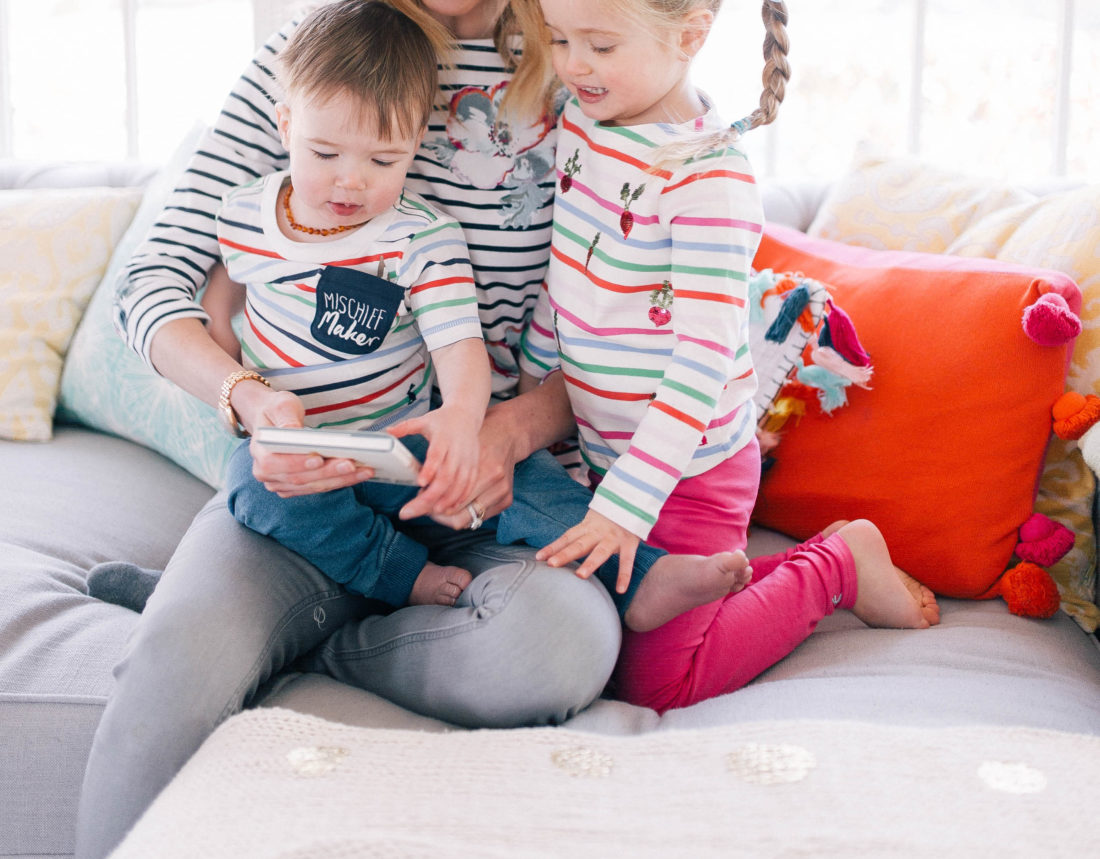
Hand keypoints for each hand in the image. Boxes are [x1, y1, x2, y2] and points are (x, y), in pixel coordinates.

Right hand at [242, 388, 373, 496]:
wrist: (274, 421)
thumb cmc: (278, 410)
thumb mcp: (281, 405)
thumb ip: (286, 417)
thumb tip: (294, 431)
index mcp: (259, 453)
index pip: (274, 462)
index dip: (297, 462)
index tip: (319, 458)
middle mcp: (267, 474)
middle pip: (300, 477)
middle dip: (328, 471)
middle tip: (352, 464)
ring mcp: (282, 484)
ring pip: (313, 485)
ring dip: (340, 479)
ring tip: (363, 470)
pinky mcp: (297, 488)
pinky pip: (320, 487)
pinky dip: (340, 481)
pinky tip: (359, 474)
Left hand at [389, 405, 479, 515]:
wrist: (466, 415)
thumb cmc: (441, 420)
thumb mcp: (422, 420)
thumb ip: (405, 427)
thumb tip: (386, 432)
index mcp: (443, 438)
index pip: (436, 456)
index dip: (430, 469)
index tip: (420, 482)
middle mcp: (457, 450)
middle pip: (447, 476)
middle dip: (433, 494)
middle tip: (418, 508)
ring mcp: (467, 460)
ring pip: (460, 484)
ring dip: (448, 499)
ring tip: (433, 511)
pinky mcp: (473, 466)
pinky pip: (469, 485)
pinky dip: (460, 498)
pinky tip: (450, 506)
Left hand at [536, 509, 640, 592]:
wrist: (632, 502)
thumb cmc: (607, 518)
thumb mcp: (590, 524)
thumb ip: (578, 537)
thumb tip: (556, 554)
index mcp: (586, 527)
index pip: (567, 538)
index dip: (553, 547)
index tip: (538, 558)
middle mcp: (598, 532)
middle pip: (579, 544)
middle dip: (565, 554)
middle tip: (552, 564)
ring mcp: (613, 538)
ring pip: (601, 552)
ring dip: (590, 563)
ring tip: (580, 576)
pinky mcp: (629, 543)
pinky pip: (627, 561)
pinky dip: (624, 575)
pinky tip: (620, 590)